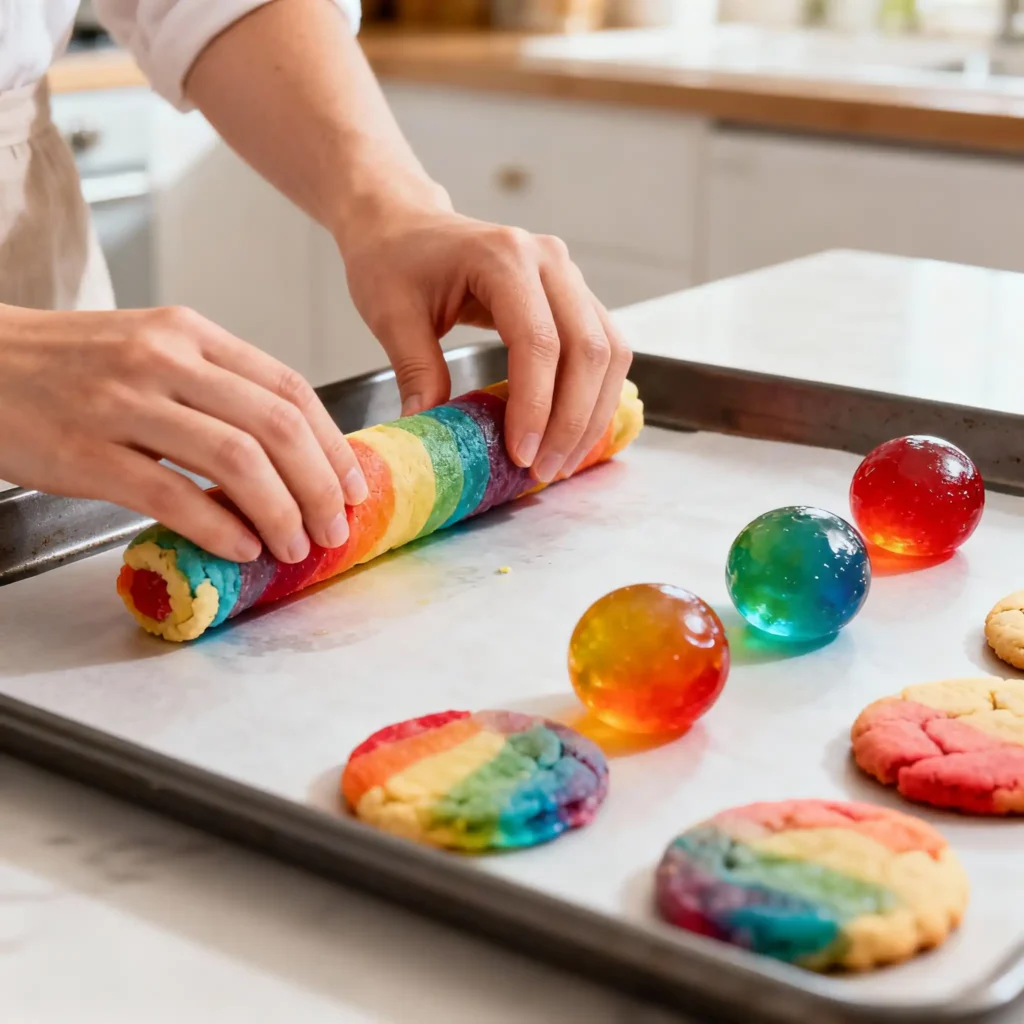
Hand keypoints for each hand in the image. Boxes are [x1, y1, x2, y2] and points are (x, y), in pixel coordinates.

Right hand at [0, 304, 366, 562]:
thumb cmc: (70, 365)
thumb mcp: (152, 351)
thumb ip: (218, 387)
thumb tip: (289, 452)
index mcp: (190, 334)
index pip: (289, 389)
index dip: (333, 444)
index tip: (352, 485)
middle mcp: (164, 359)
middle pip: (276, 426)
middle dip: (320, 486)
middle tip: (335, 527)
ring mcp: (123, 403)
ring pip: (236, 460)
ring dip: (281, 511)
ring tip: (295, 545)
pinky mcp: (86, 451)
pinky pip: (172, 494)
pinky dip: (219, 526)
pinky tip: (241, 548)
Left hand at [341, 203, 632, 483]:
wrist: (405, 224)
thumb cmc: (394, 260)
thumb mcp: (391, 315)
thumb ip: (417, 372)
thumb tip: (432, 435)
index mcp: (503, 257)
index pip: (538, 341)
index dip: (536, 406)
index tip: (521, 454)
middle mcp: (549, 260)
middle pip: (588, 349)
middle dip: (572, 420)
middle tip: (544, 471)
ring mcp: (568, 275)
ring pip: (609, 351)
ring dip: (591, 414)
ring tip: (560, 462)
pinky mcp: (574, 295)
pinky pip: (604, 348)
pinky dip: (594, 395)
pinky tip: (572, 431)